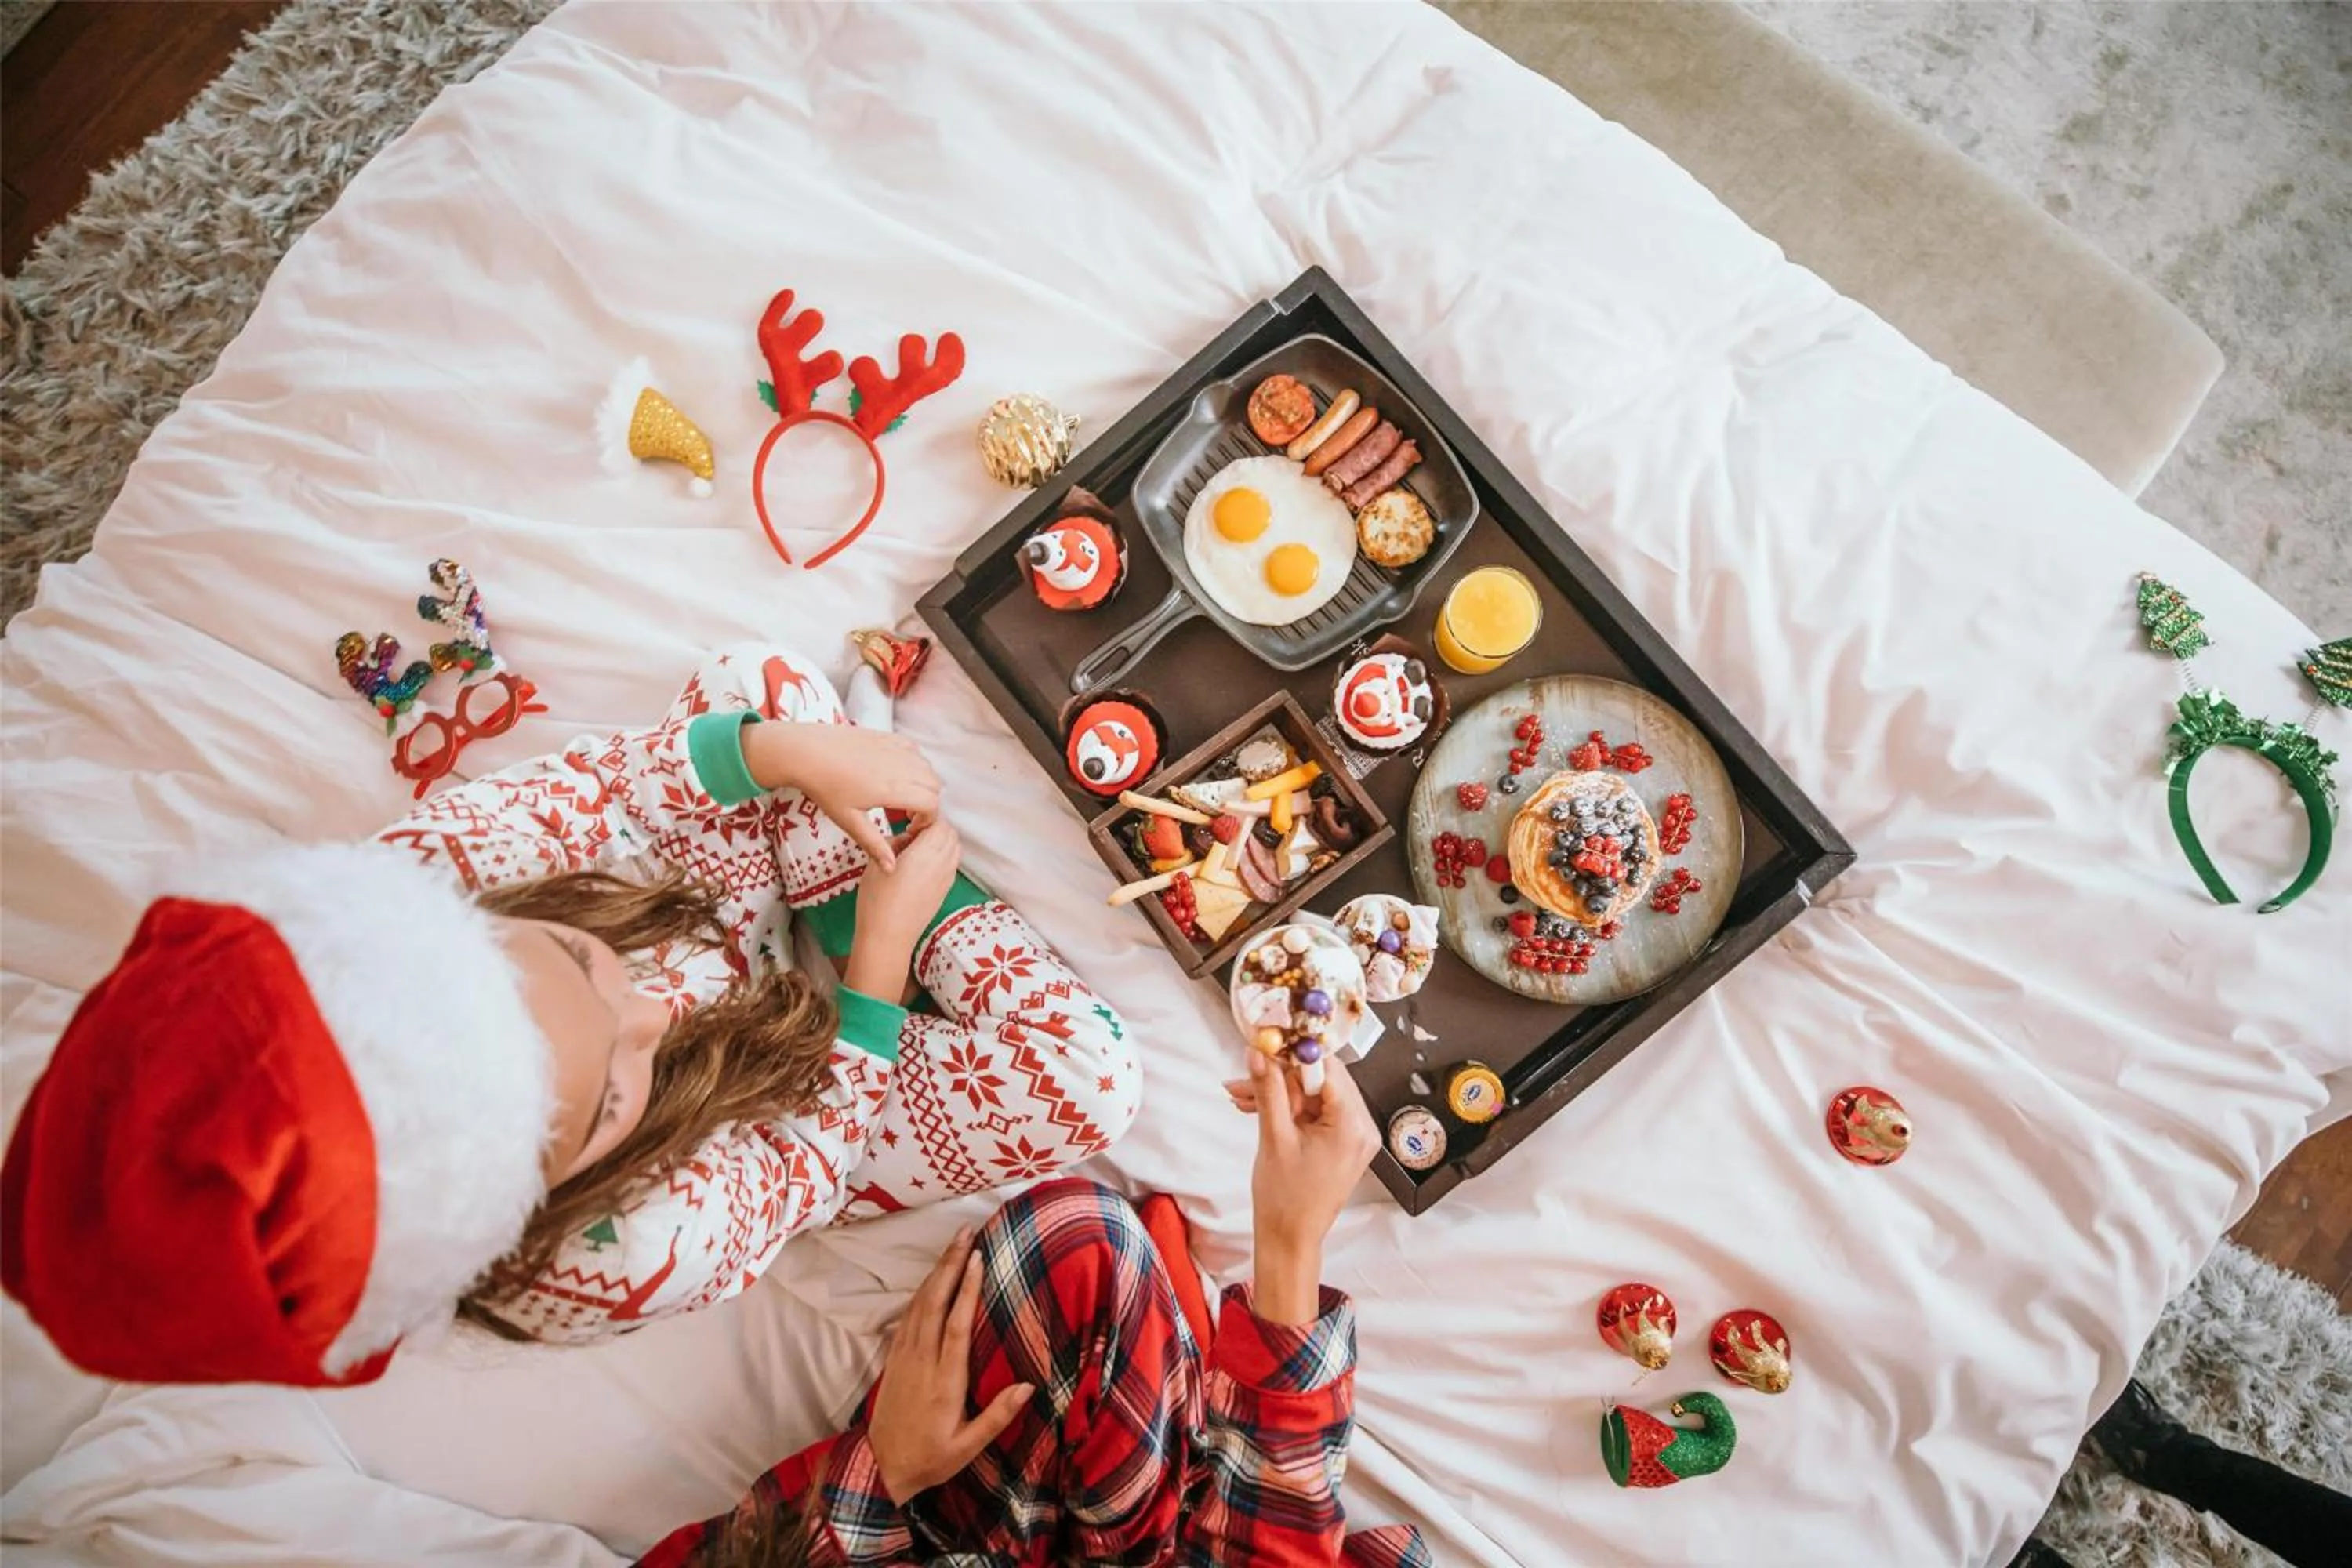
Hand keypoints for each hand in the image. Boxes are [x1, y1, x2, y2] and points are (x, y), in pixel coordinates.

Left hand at [750, 722, 939, 869]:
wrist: (806, 752)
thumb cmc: (825, 788)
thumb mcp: (849, 821)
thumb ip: (874, 844)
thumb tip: (891, 868)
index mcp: (892, 789)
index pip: (931, 805)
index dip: (927, 819)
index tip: (911, 826)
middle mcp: (900, 766)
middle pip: (935, 786)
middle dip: (928, 801)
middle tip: (907, 813)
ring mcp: (895, 749)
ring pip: (927, 767)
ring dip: (922, 782)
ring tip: (901, 794)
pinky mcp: (887, 737)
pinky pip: (914, 750)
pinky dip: (914, 763)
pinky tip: (895, 772)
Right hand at [845, 818, 961, 998]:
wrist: (889, 936)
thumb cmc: (877, 899)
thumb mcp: (877, 863)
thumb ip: (894, 842)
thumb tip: (905, 837)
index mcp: (926, 852)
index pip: (939, 822)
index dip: (926, 818)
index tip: (909, 822)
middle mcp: (942, 863)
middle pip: (951, 834)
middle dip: (935, 828)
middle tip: (913, 834)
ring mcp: (947, 878)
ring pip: (954, 849)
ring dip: (941, 843)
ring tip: (917, 850)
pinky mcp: (945, 891)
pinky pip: (951, 865)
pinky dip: (942, 858)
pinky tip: (921, 867)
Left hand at [864, 1226, 1033, 1504]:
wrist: (882, 1467)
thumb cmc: (931, 1458)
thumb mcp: (967, 1447)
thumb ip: (997, 1416)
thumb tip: (1028, 1386)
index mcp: (944, 1381)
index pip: (957, 1326)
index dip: (966, 1290)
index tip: (977, 1259)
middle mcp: (922, 1361)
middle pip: (935, 1303)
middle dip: (950, 1264)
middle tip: (966, 1232)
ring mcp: (905, 1356)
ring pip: (919, 1304)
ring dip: (936, 1270)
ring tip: (954, 1243)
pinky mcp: (895, 1358)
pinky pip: (908, 1315)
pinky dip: (921, 1290)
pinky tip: (932, 1276)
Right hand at [1228, 1049, 1378, 1322]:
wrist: (1290, 1239)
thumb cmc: (1285, 1200)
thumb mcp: (1274, 1137)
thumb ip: (1268, 1090)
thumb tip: (1259, 1052)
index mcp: (1352, 1125)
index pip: (1327, 1070)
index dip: (1294, 1055)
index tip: (1267, 1046)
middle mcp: (1362, 1127)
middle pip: (1321, 1080)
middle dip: (1281, 1076)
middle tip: (1246, 1077)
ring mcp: (1354, 1136)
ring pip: (1314, 1096)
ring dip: (1279, 1093)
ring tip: (1242, 1097)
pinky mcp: (1342, 1143)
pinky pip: (1316, 1113)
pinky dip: (1289, 1109)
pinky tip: (1257, 1108)